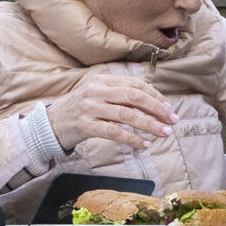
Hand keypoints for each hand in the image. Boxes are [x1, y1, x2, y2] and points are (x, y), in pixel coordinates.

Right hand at [46, 73, 173, 152]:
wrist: (52, 123)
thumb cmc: (82, 109)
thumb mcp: (99, 95)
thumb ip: (121, 95)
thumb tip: (154, 102)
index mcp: (103, 80)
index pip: (135, 84)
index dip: (155, 96)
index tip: (169, 108)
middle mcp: (96, 91)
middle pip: (134, 97)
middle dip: (157, 109)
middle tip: (172, 120)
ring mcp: (90, 108)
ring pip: (127, 115)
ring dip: (149, 125)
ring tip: (164, 133)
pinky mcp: (86, 126)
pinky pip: (114, 132)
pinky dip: (132, 139)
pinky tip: (145, 144)